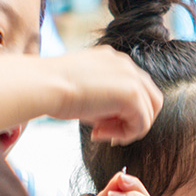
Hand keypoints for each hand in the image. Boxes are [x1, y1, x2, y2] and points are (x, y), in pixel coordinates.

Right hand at [47, 46, 164, 143]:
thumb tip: (116, 121)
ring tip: (100, 133)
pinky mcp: (133, 94)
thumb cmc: (53, 90)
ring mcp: (132, 78)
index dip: (124, 112)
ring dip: (128, 129)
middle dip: (132, 120)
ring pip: (149, 112)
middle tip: (105, 132)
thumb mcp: (86, 90)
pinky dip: (125, 135)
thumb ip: (106, 99)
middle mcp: (127, 64)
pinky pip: (142, 123)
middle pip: (151, 100)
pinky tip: (99, 133)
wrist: (43, 85)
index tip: (100, 124)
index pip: (137, 89)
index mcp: (114, 60)